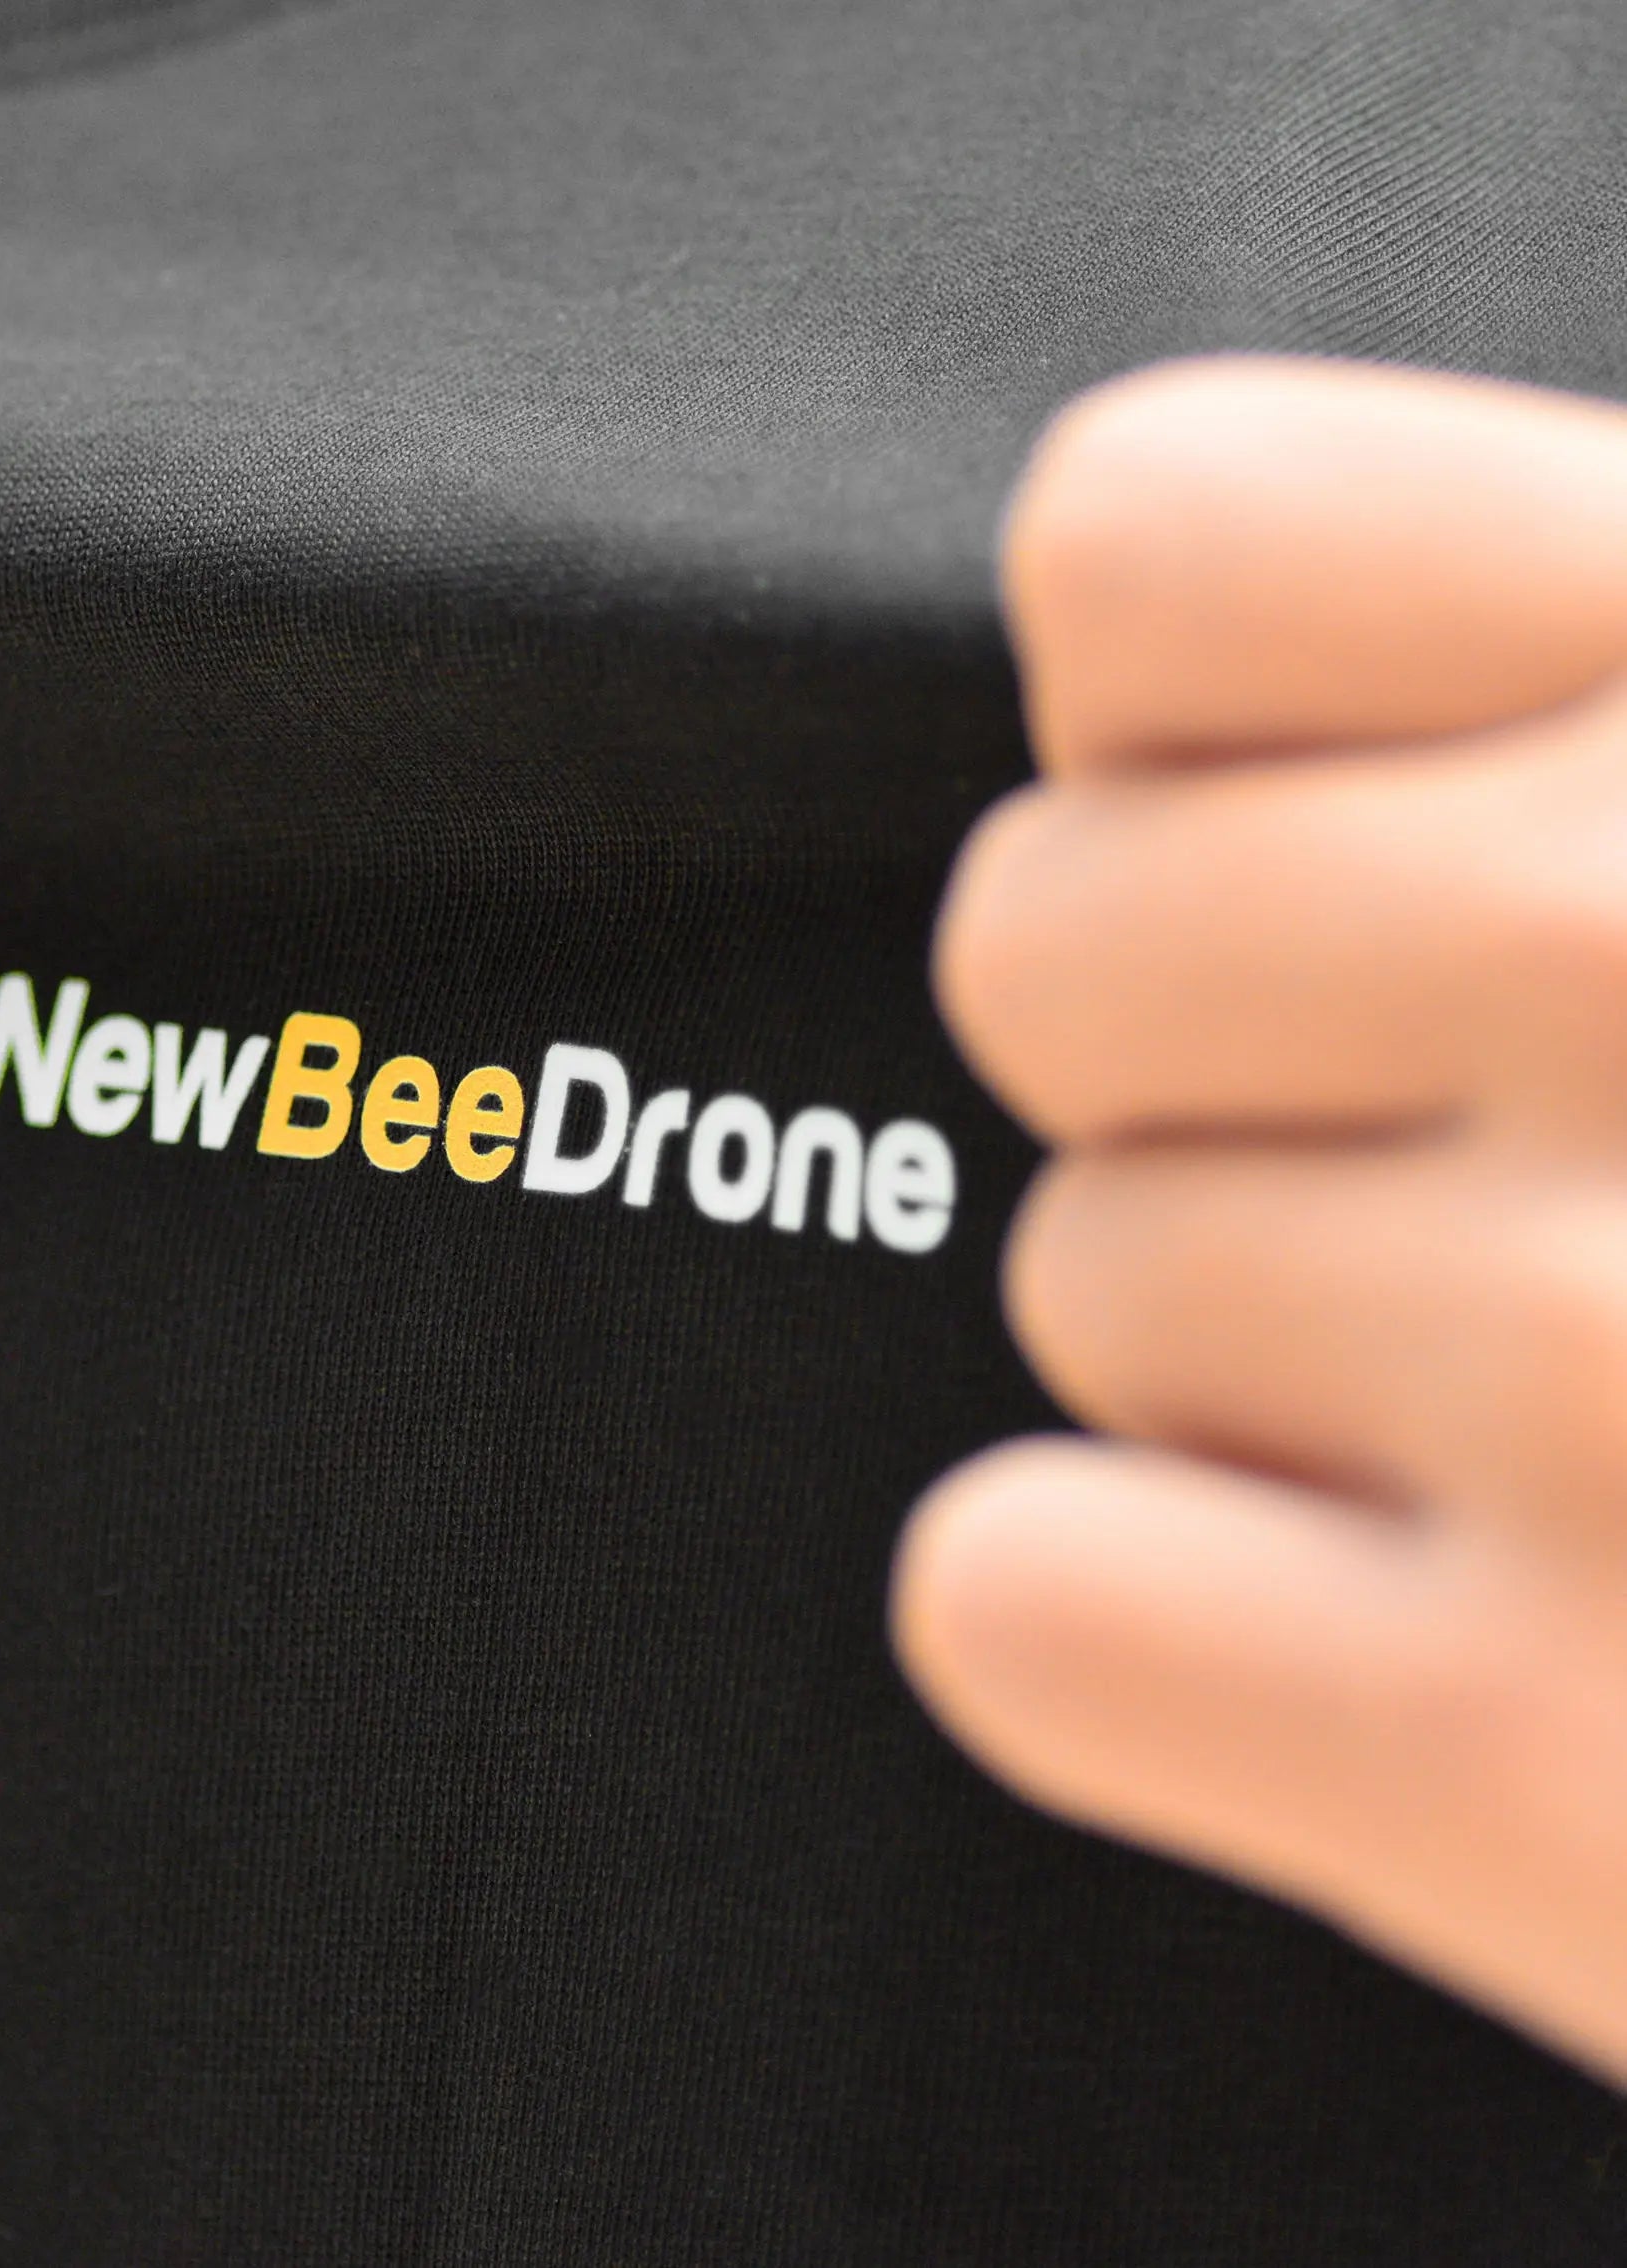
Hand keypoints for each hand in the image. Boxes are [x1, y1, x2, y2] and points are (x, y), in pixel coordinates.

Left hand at [889, 351, 1626, 2090]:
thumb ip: (1605, 705)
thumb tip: (1177, 682)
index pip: (1139, 544)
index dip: (1195, 736)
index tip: (1356, 830)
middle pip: (1044, 951)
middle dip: (1222, 1075)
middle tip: (1508, 1174)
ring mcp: (1610, 1372)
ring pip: (1076, 1283)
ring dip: (1268, 1373)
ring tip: (1603, 1433)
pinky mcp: (1556, 1779)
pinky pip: (1020, 1609)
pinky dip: (1147, 1647)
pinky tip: (1417, 1645)